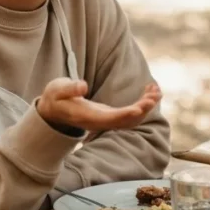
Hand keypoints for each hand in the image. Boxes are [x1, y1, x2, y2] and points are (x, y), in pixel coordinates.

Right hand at [36, 79, 161, 131]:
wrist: (53, 111)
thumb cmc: (55, 99)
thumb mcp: (57, 90)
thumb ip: (69, 88)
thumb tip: (83, 86)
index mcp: (88, 117)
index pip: (111, 119)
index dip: (126, 114)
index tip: (140, 108)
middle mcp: (100, 122)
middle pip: (126, 121)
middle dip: (142, 109)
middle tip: (155, 94)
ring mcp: (107, 120)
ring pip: (131, 118)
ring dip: (146, 105)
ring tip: (156, 90)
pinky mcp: (111, 115)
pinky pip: (130, 113)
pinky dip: (142, 103)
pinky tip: (149, 90)